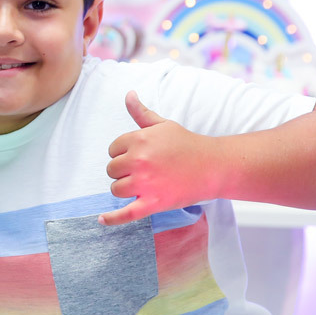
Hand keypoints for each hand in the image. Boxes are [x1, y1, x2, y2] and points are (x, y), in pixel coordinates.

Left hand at [99, 91, 219, 225]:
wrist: (213, 166)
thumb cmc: (186, 144)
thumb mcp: (163, 125)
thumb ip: (141, 113)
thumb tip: (128, 94)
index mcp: (138, 140)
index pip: (113, 149)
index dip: (123, 153)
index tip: (139, 155)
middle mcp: (139, 161)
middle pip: (111, 170)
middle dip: (123, 171)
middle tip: (143, 170)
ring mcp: (145, 183)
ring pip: (116, 189)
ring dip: (124, 188)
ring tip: (141, 184)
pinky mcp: (153, 203)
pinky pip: (126, 213)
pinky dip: (113, 218)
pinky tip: (102, 220)